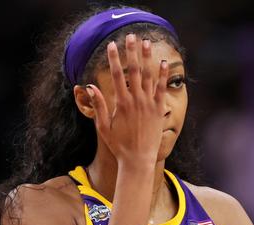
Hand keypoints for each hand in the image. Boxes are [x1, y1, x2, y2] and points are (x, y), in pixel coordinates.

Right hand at [86, 33, 169, 169]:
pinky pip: (161, 88)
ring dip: (147, 58)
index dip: (114, 58)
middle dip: (131, 52)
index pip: (117, 75)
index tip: (111, 45)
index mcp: (121, 104)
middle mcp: (136, 101)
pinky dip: (162, 75)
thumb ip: (98, 105)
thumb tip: (90, 87)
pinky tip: (163, 62)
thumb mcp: (103, 127)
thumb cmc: (118, 145)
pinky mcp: (158, 110)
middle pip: (133, 70)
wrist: (137, 160)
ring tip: (146, 42)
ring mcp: (149, 104)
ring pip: (148, 76)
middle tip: (130, 36)